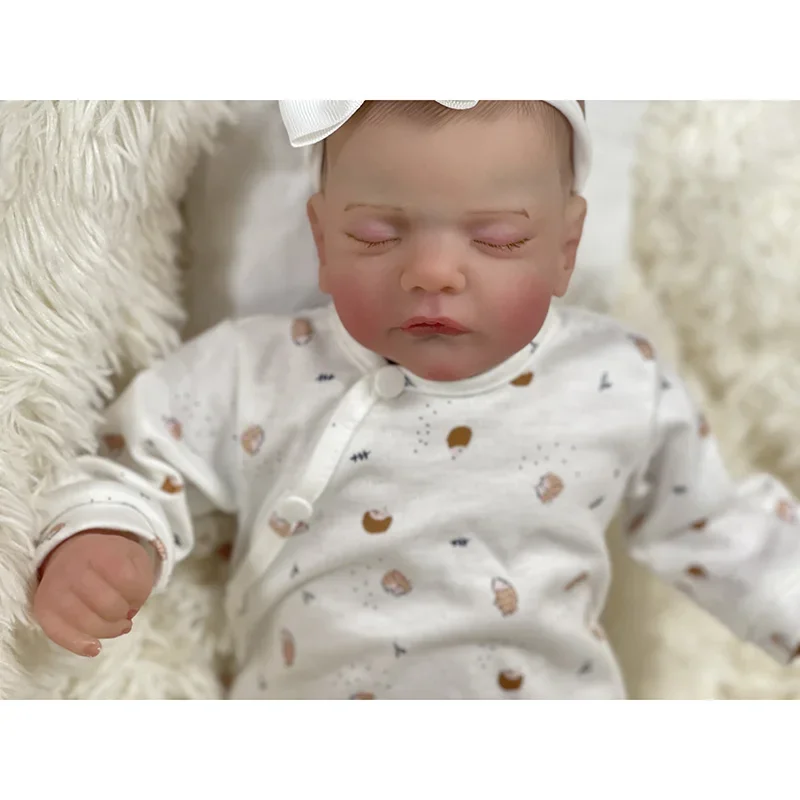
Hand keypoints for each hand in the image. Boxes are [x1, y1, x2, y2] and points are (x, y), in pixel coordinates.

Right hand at [33, 530, 155, 656]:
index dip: (138, 595)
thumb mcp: (133, 557)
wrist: (71, 553)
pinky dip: (79, 645)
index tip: (136, 595)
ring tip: (117, 626)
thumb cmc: (108, 559)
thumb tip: (129, 613)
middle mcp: (74, 569)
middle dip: (123, 614)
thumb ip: (141, 581)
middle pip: (108, 605)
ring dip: (108, 630)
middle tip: (125, 613)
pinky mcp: (43, 608)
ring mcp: (55, 589)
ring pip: (86, 622)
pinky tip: (95, 648)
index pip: (128, 580)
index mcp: (101, 552)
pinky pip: (59, 633)